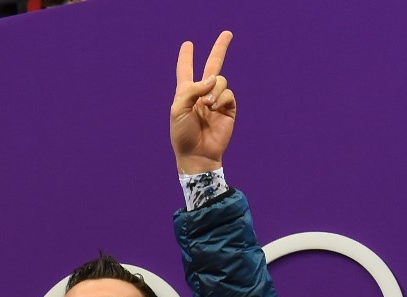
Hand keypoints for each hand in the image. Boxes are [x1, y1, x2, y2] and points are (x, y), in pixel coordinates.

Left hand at [170, 31, 235, 174]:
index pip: (186, 70)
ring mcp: (217, 100)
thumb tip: (212, 78)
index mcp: (186, 93)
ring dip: (214, 88)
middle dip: (220, 49)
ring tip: (206, 104)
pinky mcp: (228, 108)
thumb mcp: (178, 109)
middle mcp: (202, 93)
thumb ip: (192, 89)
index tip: (187, 45)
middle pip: (213, 65)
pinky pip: (228, 93)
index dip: (186, 58)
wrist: (197, 154)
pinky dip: (221, 97)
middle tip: (227, 33)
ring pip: (220, 80)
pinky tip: (214, 107)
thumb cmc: (182, 135)